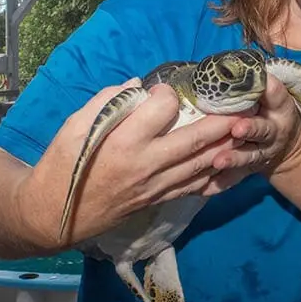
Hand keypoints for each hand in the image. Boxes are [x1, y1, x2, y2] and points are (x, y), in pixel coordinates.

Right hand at [23, 77, 244, 245]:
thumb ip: (106, 102)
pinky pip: (194, 187)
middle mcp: (146, 164)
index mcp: (124, 141)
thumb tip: (137, 86)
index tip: (166, 89)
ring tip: (247, 129)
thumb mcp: (74, 126)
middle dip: (224, 120)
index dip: (168, 94)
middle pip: (195, 138)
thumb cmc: (62, 165)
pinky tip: (230, 164)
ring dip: (227, 147)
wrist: (54, 215)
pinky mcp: (158, 200)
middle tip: (245, 104)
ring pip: (201, 164)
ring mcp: (156, 186)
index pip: (163, 109)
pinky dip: (215, 175)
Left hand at [209, 74, 300, 187]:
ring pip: (249, 156)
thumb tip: (224, 65)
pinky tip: (205, 188)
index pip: (277, 95)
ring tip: (218, 160)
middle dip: (251, 129)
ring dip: (235, 158)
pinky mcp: (250, 170)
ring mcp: (262, 152)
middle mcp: (273, 131)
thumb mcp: (268, 93)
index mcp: (279, 106)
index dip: (269, 91)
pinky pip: (236, 179)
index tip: (260, 84)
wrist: (283, 144)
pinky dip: (221, 183)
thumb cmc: (266, 109)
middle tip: (237, 129)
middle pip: (263, 130)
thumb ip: (252, 82)